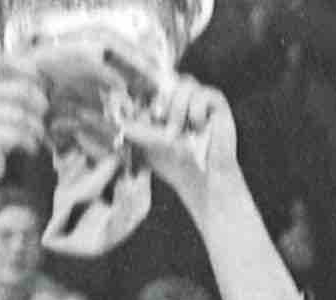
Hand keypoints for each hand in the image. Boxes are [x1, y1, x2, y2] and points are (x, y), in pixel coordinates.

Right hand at [0, 47, 50, 182]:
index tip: (44, 84)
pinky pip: (17, 133)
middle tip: (42, 118)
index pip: (6, 63)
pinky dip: (30, 142)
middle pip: (22, 90)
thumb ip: (12, 89)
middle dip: (39, 105)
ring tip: (36, 136)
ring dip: (36, 128)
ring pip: (22, 114)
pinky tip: (30, 148)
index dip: (30, 70)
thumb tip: (43, 77)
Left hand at [125, 75, 239, 202]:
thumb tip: (118, 118)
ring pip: (185, 83)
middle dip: (161, 101)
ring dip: (177, 109)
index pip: (154, 84)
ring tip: (178, 132)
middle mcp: (184, 98)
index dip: (144, 88)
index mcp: (167, 105)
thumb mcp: (149, 146)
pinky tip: (200, 129)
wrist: (202, 183)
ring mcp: (201, 99)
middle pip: (169, 80)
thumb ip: (136, 129)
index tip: (136, 103)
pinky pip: (203, 94)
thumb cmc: (176, 165)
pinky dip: (196, 113)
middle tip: (159, 118)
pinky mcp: (217, 103)